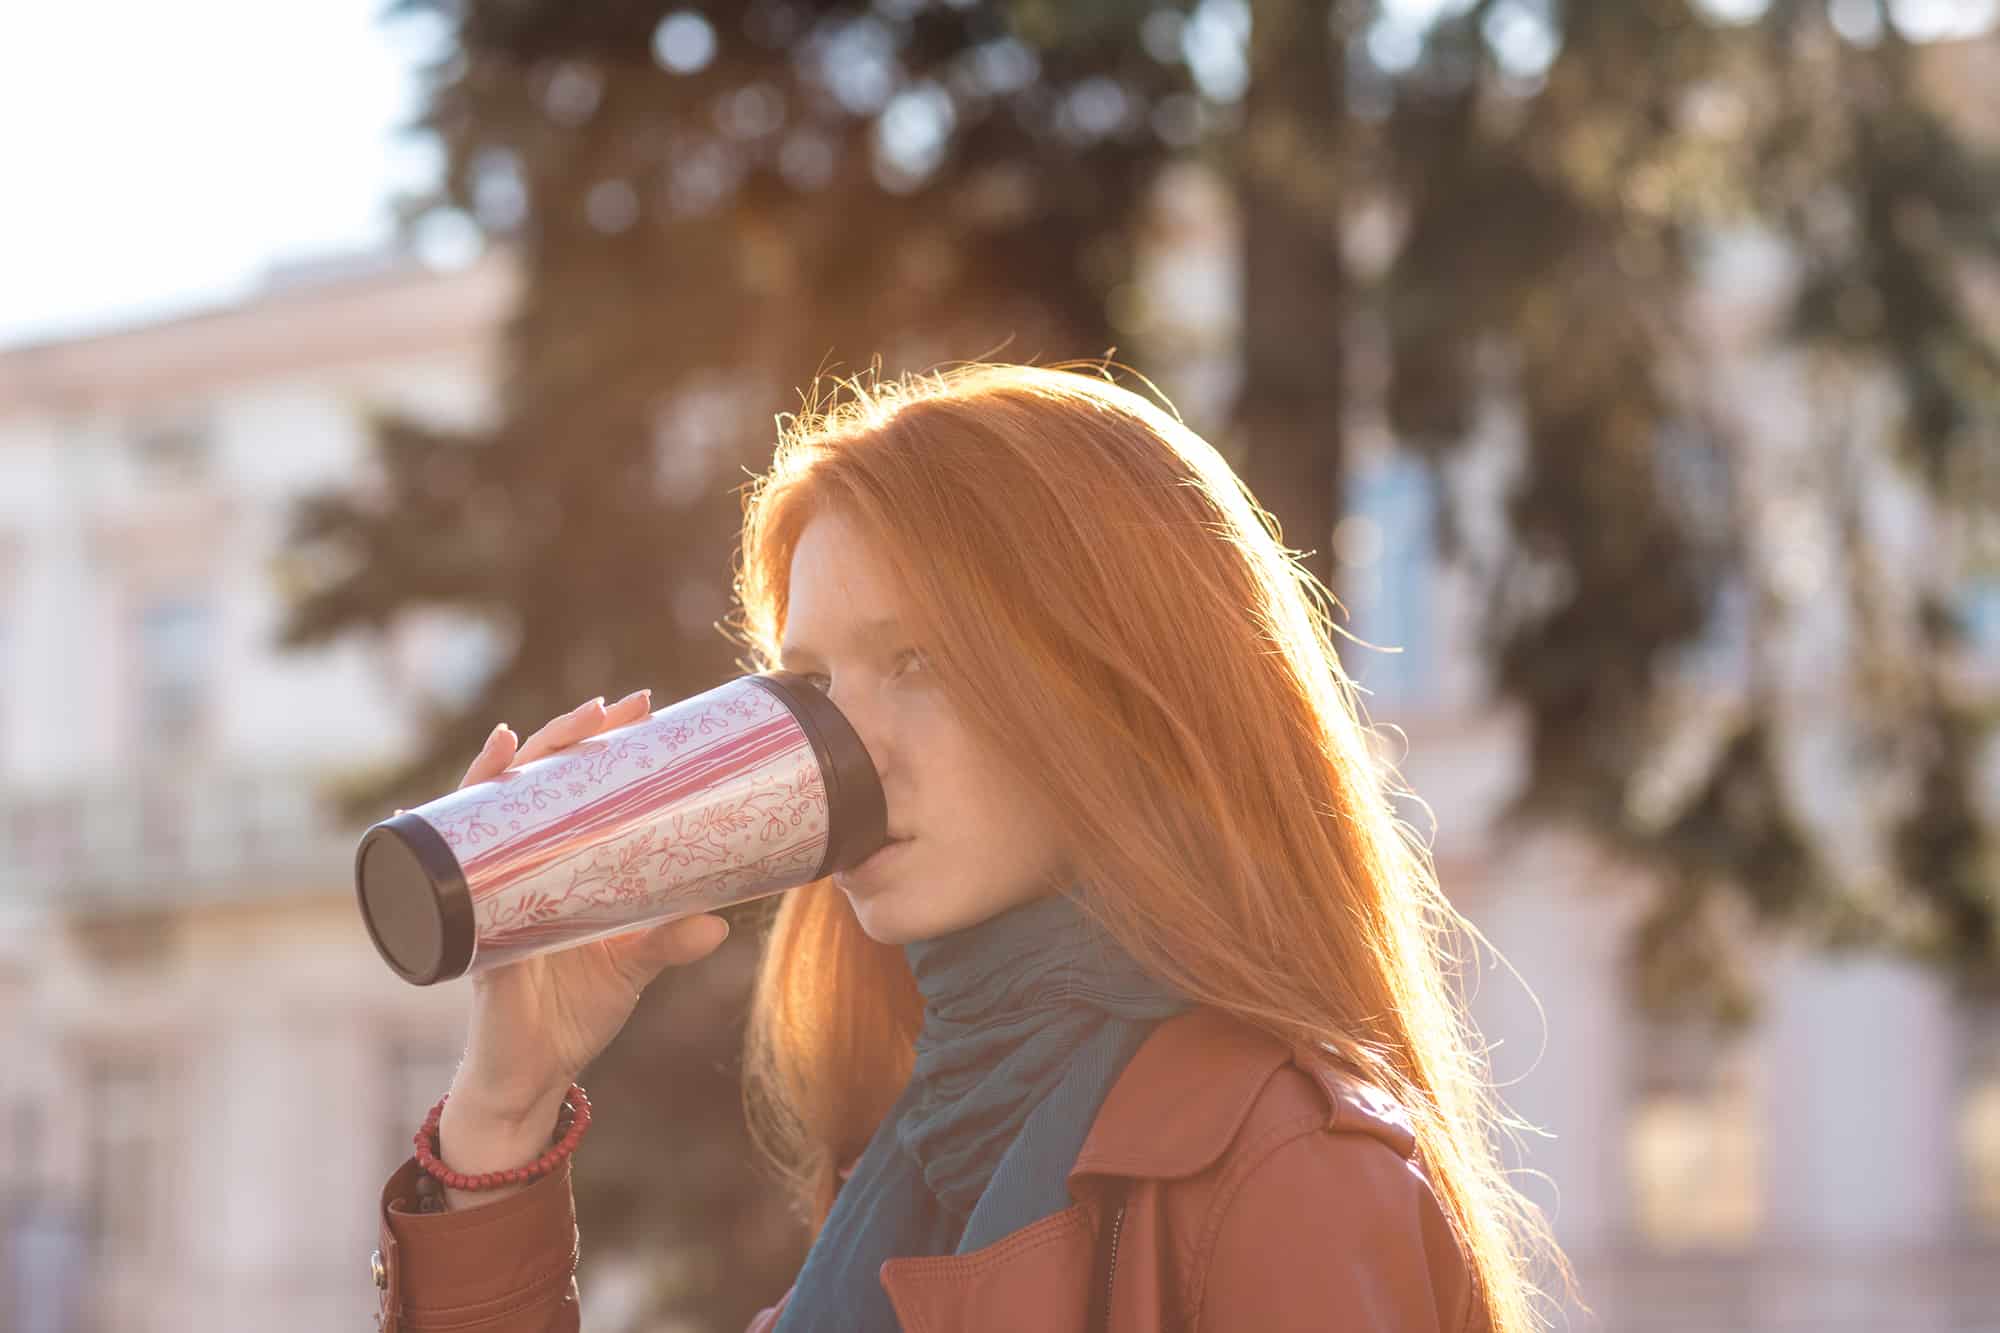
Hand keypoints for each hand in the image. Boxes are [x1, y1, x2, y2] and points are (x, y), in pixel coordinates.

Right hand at [445, 688, 731, 1125]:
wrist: (532, 1077)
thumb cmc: (575, 1013)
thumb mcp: (631, 966)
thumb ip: (669, 942)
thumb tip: (721, 923)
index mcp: (559, 866)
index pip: (576, 786)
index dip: (601, 743)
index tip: (640, 707)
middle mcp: (517, 868)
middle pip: (533, 783)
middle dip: (565, 738)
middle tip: (610, 708)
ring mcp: (487, 893)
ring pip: (487, 812)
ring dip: (503, 768)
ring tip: (524, 736)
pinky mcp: (468, 929)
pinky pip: (442, 875)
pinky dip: (433, 834)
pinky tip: (430, 804)